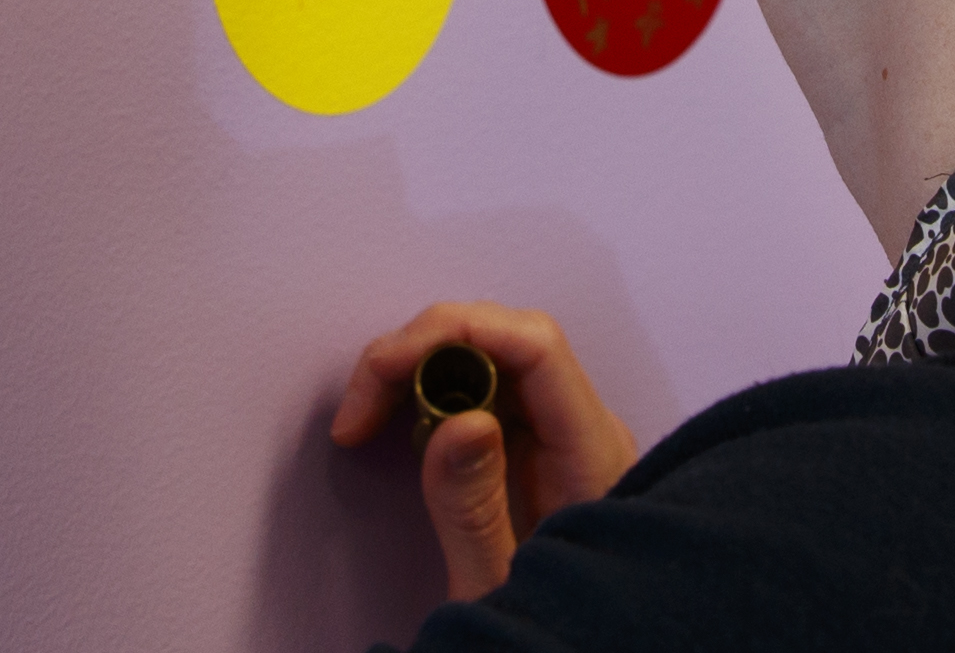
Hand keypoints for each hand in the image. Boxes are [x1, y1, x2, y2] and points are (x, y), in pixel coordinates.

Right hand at [329, 302, 641, 603]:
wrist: (590, 646)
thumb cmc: (556, 631)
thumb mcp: (503, 587)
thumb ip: (476, 511)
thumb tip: (460, 420)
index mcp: (594, 456)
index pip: (535, 347)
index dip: (453, 334)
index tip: (384, 368)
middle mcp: (586, 431)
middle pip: (505, 342)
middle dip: (421, 351)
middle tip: (360, 406)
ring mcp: (564, 436)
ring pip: (491, 360)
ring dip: (420, 370)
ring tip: (367, 416)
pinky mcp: (539, 450)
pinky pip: (487, 393)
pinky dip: (433, 395)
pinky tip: (399, 424)